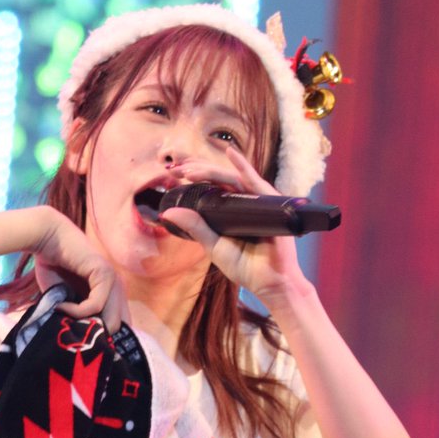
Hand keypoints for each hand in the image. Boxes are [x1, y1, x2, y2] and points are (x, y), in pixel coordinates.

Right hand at [32, 206, 128, 333]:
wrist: (47, 238)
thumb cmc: (54, 268)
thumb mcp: (68, 300)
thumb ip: (78, 317)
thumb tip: (82, 344)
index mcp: (112, 294)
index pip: (119, 327)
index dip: (102, 339)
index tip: (80, 344)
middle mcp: (118, 288)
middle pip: (116, 328)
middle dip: (93, 336)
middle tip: (69, 332)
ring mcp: (114, 280)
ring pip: (110, 320)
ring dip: (84, 324)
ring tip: (62, 316)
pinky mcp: (105, 274)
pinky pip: (96, 305)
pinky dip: (77, 311)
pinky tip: (61, 307)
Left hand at [157, 148, 314, 322]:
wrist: (270, 283)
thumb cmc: (246, 266)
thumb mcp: (214, 245)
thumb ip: (194, 227)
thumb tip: (168, 212)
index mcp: (231, 209)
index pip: (211, 187)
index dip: (194, 178)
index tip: (173, 176)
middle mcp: (245, 201)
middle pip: (219, 179)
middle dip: (197, 170)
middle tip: (177, 169)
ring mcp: (258, 201)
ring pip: (232, 178)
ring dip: (211, 170)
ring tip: (190, 170)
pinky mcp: (270, 204)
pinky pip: (255, 181)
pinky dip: (243, 166)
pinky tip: (230, 154)